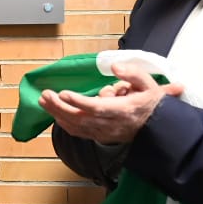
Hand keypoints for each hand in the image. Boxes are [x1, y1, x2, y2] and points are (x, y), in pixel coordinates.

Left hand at [39, 63, 184, 143]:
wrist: (159, 129)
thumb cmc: (152, 104)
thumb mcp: (149, 84)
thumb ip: (132, 74)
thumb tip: (115, 67)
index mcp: (124, 110)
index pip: (98, 108)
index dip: (79, 102)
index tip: (64, 93)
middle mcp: (112, 124)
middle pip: (82, 118)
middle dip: (61, 107)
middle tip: (46, 95)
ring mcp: (105, 133)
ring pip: (77, 126)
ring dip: (58, 114)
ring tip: (44, 100)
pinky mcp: (101, 136)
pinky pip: (79, 132)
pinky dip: (65, 124)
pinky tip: (54, 114)